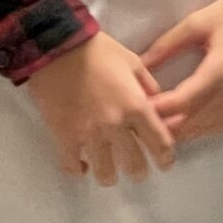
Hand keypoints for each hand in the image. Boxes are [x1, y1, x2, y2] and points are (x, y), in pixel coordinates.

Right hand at [22, 32, 175, 185]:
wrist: (57, 47)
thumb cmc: (99, 51)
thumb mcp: (133, 62)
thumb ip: (148, 86)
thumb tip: (157, 104)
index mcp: (136, 106)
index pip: (160, 143)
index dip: (165, 158)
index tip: (164, 163)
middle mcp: (115, 125)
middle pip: (134, 165)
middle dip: (139, 171)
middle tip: (138, 170)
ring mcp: (88, 133)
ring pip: (105, 173)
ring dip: (110, 175)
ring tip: (110, 172)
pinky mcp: (64, 136)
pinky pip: (73, 166)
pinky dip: (79, 170)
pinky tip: (84, 166)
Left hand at [142, 0, 222, 142]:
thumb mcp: (197, 22)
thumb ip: (167, 45)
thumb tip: (140, 65)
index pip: (186, 100)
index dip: (161, 109)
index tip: (140, 110)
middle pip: (199, 119)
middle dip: (170, 125)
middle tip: (145, 126)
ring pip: (214, 126)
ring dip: (188, 131)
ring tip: (163, 130)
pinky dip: (209, 129)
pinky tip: (194, 127)